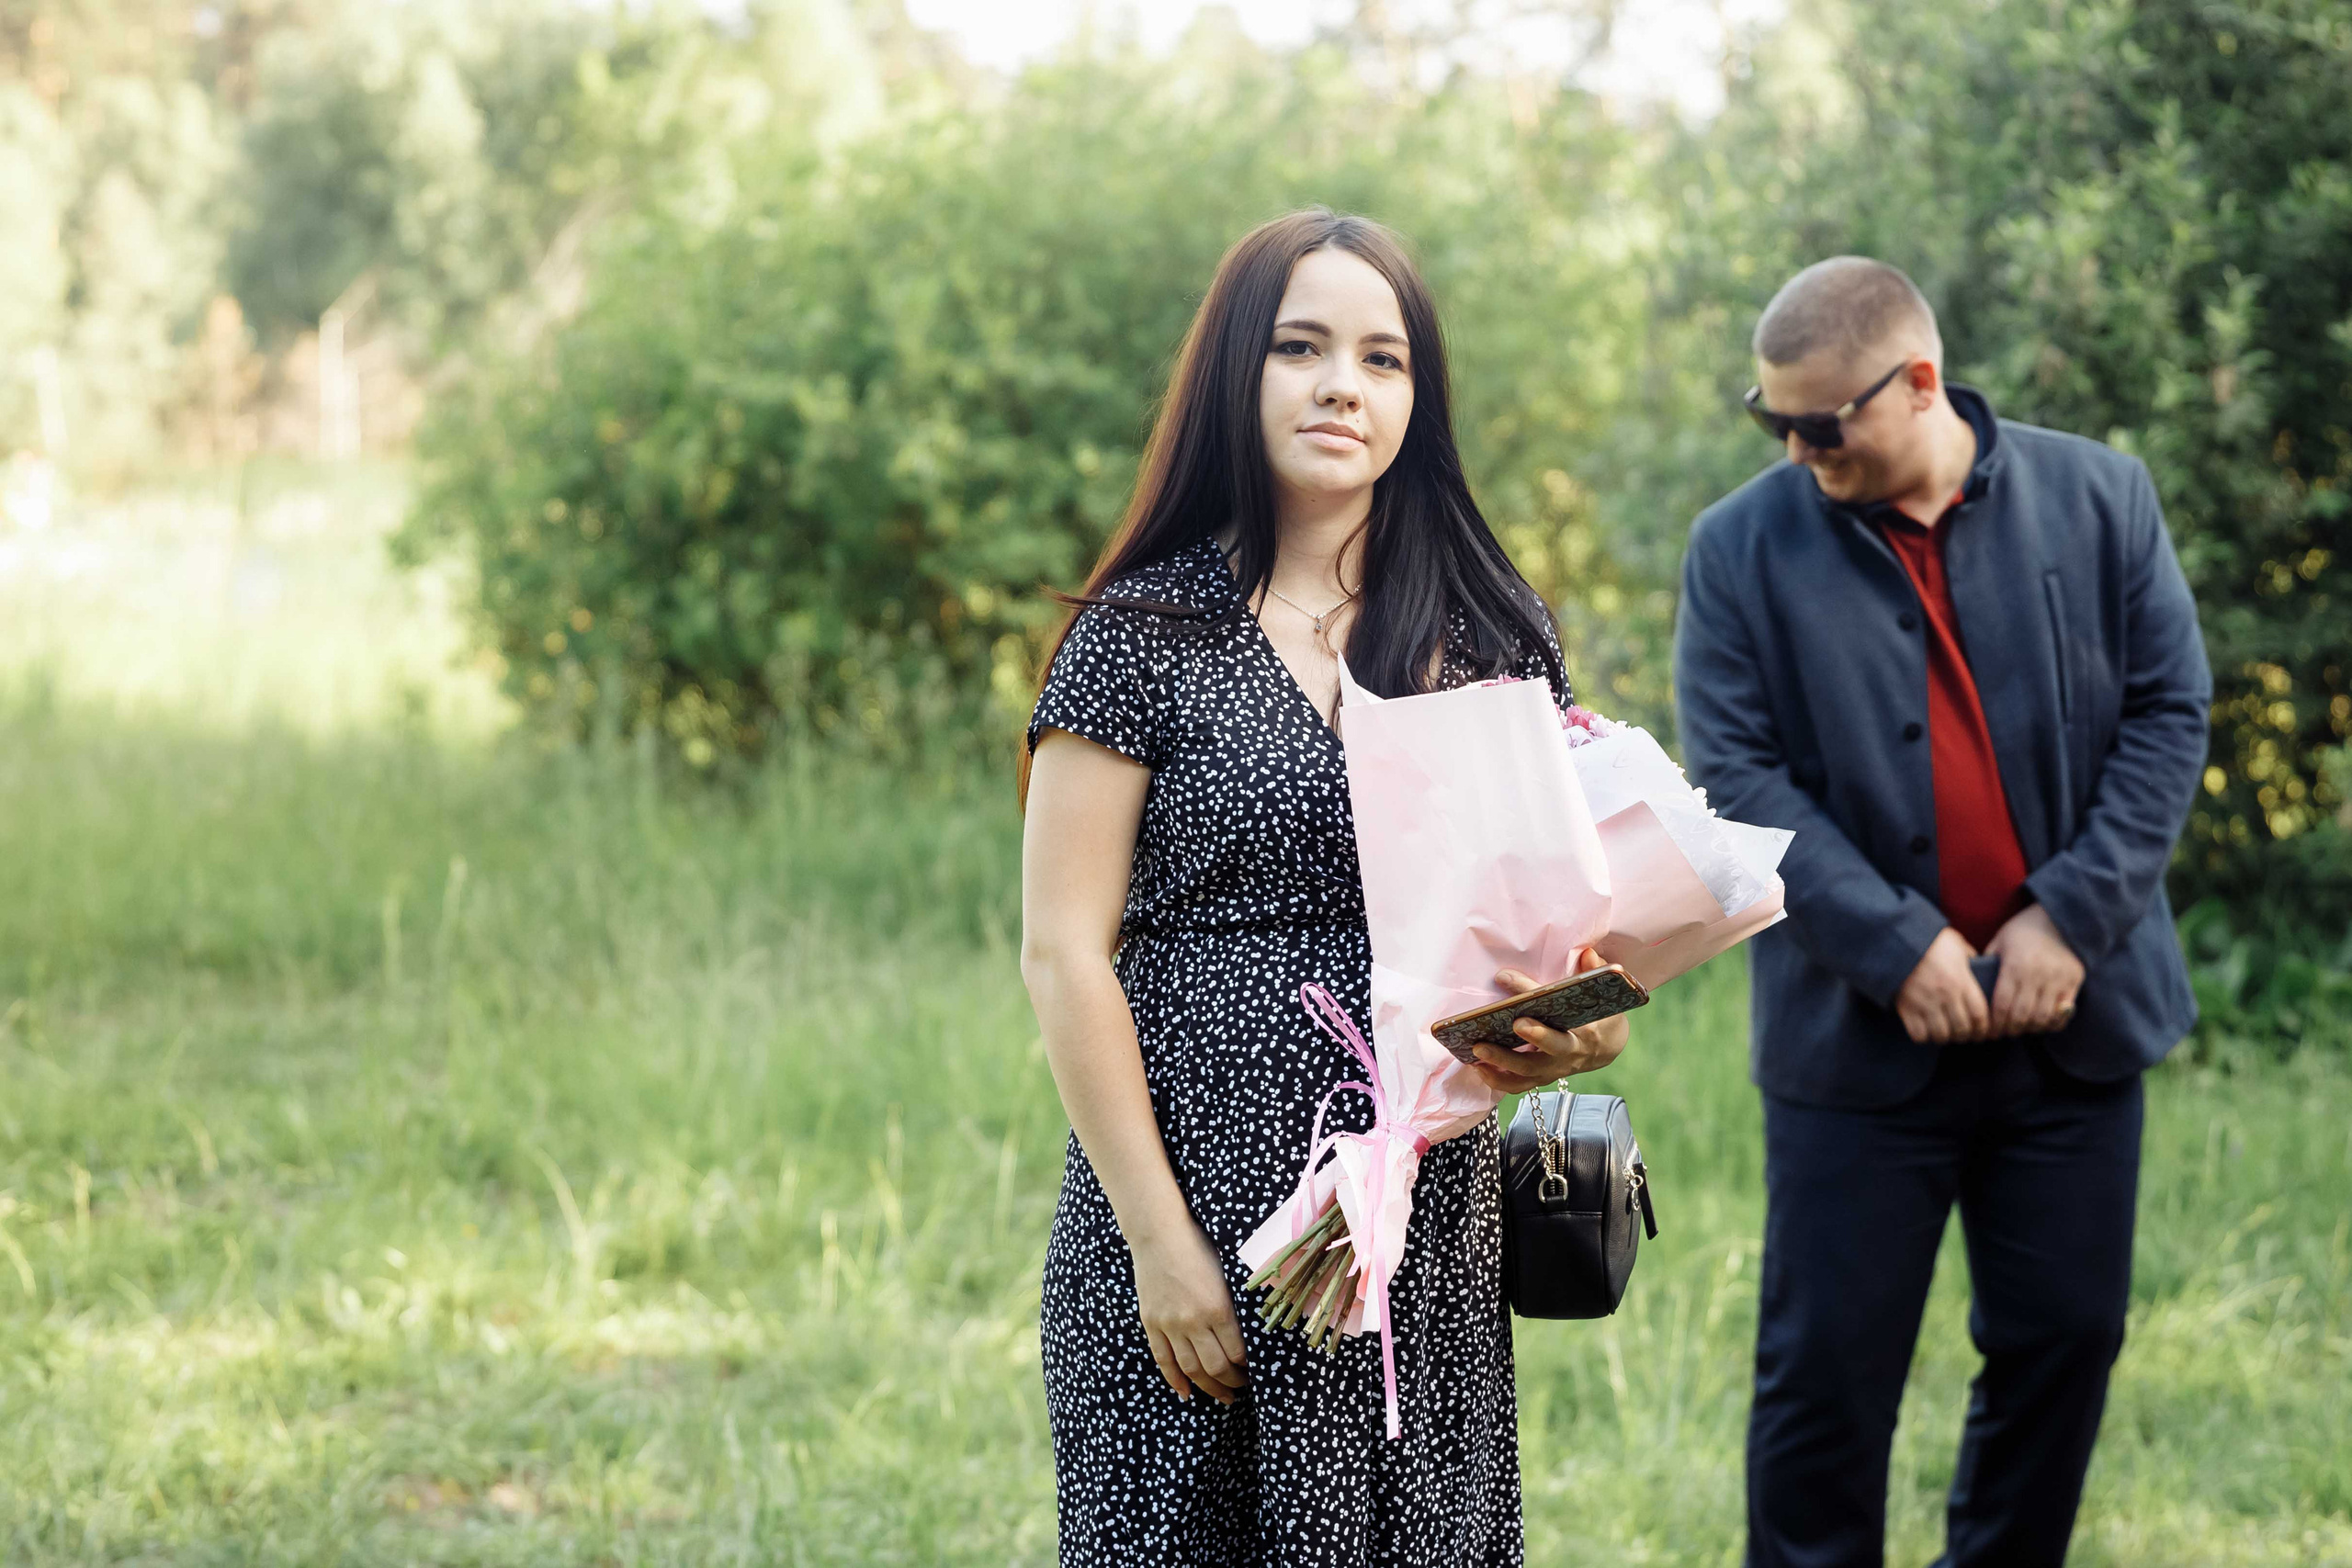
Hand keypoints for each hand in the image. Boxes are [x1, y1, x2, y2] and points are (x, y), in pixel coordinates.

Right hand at [1130, 1219, 1247, 1405]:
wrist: (1158, 1234)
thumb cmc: (1198, 1247)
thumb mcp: (1225, 1275)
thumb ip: (1233, 1307)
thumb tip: (1246, 1336)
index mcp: (1218, 1307)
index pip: (1237, 1352)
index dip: (1247, 1368)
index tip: (1254, 1372)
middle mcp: (1194, 1321)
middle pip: (1216, 1367)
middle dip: (1232, 1383)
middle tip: (1241, 1388)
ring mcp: (1169, 1325)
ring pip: (1191, 1369)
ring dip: (1209, 1388)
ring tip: (1222, 1396)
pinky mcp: (1151, 1323)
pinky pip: (1163, 1360)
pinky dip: (1175, 1380)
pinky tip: (1186, 1393)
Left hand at [1465, 951, 1630, 1094]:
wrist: (1602, 1049)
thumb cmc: (1596, 1016)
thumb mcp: (1602, 995)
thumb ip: (1593, 973)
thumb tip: (1588, 953)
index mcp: (1586, 1028)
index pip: (1559, 1008)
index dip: (1532, 992)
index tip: (1504, 977)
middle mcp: (1570, 1051)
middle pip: (1552, 1046)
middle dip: (1534, 1035)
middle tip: (1512, 1022)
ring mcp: (1554, 1068)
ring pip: (1529, 1070)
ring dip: (1502, 1061)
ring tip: (1477, 1048)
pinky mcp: (1540, 1078)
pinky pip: (1518, 1085)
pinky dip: (1497, 1080)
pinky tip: (1477, 1067)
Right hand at [1893, 926, 1989, 1043]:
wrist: (1897, 940)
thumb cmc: (1930, 940)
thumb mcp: (1957, 944)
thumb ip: (1970, 957)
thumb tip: (1978, 965)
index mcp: (1961, 981)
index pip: (1979, 1015)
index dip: (1983, 1028)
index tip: (1981, 1031)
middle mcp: (1945, 996)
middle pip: (1962, 1029)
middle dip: (1965, 1035)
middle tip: (1963, 1034)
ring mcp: (1925, 1003)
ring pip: (1941, 1035)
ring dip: (1944, 1037)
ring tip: (1943, 1033)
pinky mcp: (1906, 1008)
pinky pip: (1918, 1034)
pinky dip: (1923, 1036)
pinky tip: (1924, 1029)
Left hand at [1984, 903, 2083, 1035]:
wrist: (2060, 916)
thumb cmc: (2024, 928)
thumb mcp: (2000, 940)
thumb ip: (1989, 962)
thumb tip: (1975, 983)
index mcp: (2015, 966)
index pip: (2002, 1005)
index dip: (1995, 1023)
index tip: (1989, 1030)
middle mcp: (2036, 975)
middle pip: (2021, 1016)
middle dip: (2010, 1029)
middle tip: (2003, 1033)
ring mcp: (2057, 980)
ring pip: (2043, 1017)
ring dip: (2030, 1028)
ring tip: (2021, 1029)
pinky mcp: (2074, 981)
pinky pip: (2064, 1011)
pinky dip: (2053, 1022)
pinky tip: (2043, 1023)